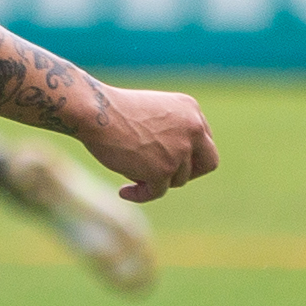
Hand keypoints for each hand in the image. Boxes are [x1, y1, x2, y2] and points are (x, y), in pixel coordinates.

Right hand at [82, 84, 217, 202]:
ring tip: (129, 171)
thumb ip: (172, 132)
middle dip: (190, 174)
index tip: (173, 163)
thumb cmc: (116, 111)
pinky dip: (141, 195)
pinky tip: (124, 192)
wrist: (97, 112)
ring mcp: (181, 150)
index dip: (192, 156)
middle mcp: (193, 129)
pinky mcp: (164, 170)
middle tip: (167, 178)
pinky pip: (157, 192)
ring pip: (178, 179)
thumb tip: (176, 166)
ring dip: (156, 180)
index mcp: (192, 110)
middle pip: (208, 163)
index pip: (205, 142)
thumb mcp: (155, 113)